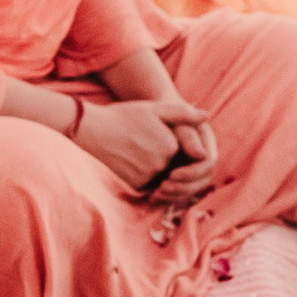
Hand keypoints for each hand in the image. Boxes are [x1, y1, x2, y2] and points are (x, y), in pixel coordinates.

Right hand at [75, 97, 214, 198]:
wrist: (89, 130)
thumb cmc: (121, 116)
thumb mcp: (154, 109)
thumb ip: (183, 112)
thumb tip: (208, 116)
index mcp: (170, 145)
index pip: (176, 149)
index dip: (162, 140)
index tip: (146, 133)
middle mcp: (161, 164)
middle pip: (167, 164)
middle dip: (155, 155)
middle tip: (135, 142)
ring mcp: (146, 177)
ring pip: (156, 176)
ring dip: (146, 167)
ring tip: (129, 151)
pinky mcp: (133, 187)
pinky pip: (143, 185)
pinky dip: (136, 176)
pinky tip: (124, 162)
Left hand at [157, 100, 219, 203]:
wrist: (151, 116)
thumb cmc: (163, 114)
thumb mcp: (174, 120)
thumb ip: (188, 135)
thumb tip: (201, 154)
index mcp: (206, 143)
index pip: (208, 164)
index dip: (192, 172)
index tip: (172, 175)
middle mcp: (202, 158)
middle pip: (202, 181)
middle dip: (183, 188)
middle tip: (162, 188)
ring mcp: (192, 168)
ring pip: (191, 189)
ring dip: (175, 196)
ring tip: (156, 194)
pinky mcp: (180, 176)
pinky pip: (179, 192)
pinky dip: (167, 197)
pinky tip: (152, 197)